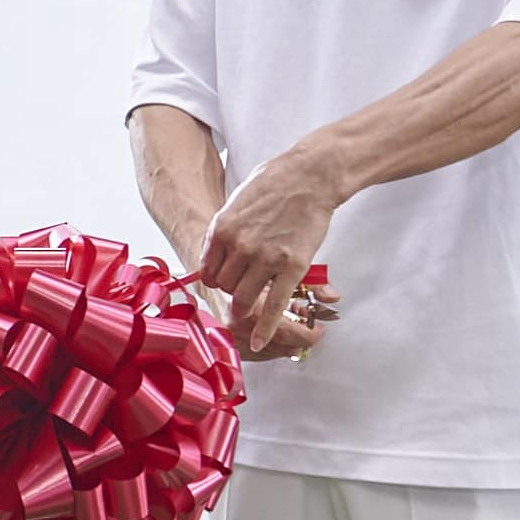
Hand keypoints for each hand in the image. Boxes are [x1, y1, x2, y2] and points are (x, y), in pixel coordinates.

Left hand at [195, 140, 345, 357]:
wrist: (310, 175)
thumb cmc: (275, 183)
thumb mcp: (236, 201)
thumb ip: (224, 230)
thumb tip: (215, 253)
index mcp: (223, 229)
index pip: (208, 272)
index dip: (217, 278)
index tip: (227, 278)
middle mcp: (240, 246)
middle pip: (225, 287)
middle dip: (233, 289)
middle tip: (248, 281)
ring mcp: (266, 258)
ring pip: (244, 298)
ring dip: (248, 302)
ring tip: (256, 298)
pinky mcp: (292, 267)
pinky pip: (274, 306)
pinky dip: (266, 329)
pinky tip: (260, 343)